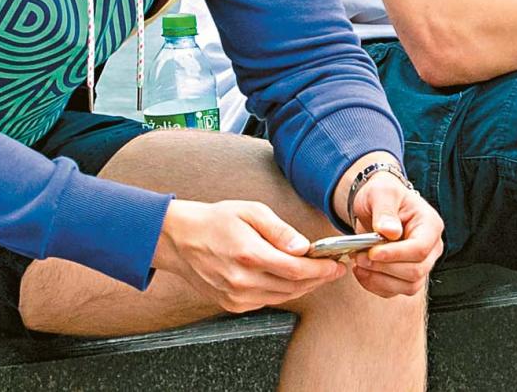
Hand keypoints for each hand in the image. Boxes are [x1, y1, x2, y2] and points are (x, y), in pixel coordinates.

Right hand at [154, 198, 348, 313]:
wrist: (180, 240)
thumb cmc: (215, 221)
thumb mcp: (251, 212)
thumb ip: (280, 230)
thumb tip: (304, 246)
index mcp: (250, 255)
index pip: (296, 269)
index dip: (321, 270)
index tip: (336, 264)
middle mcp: (243, 281)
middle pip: (293, 286)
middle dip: (318, 278)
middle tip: (334, 269)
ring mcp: (236, 296)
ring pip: (282, 297)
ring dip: (304, 287)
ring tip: (318, 274)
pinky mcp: (232, 304)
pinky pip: (267, 301)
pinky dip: (284, 292)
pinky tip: (291, 279)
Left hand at [345, 172, 444, 299]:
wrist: (376, 204)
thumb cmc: (382, 195)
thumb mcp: (381, 193)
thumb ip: (385, 211)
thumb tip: (390, 232)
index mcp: (430, 225)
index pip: (420, 249)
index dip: (396, 255)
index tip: (372, 252)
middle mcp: (431, 247)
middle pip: (416, 271)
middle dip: (384, 268)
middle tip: (360, 257)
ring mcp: (421, 263)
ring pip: (408, 286)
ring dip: (379, 279)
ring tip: (359, 263)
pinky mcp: (407, 276)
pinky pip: (394, 290)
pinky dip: (375, 285)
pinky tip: (361, 271)